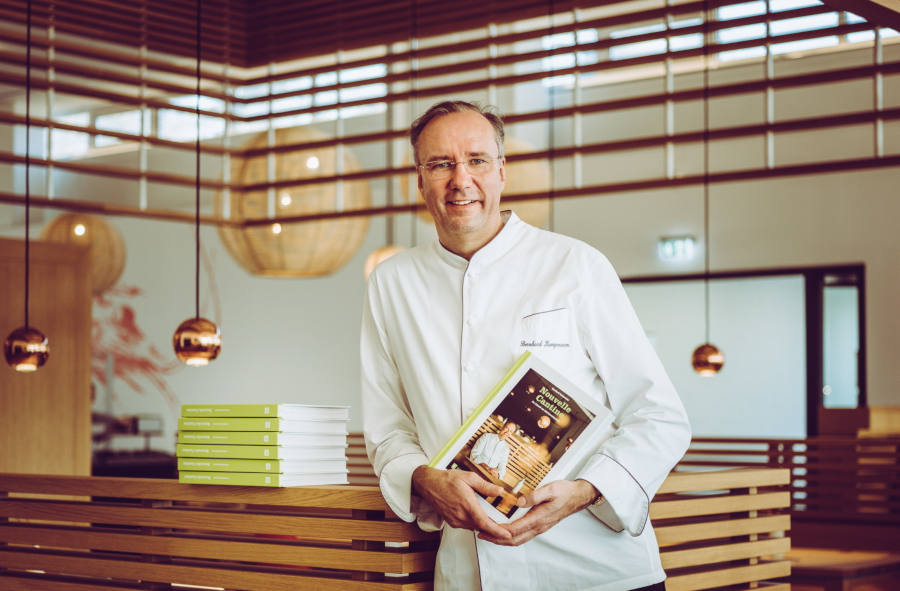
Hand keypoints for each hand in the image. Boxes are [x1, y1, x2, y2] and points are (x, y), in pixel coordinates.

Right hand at [411, 465, 511, 540]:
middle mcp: (461, 516)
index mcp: (467, 505)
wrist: (429, 484)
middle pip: (482, 527)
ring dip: (484, 525)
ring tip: (492, 519)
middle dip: (494, 528)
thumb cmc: (447, 479)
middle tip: (504, 525)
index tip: (507, 534)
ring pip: (475, 527)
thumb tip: (500, 491)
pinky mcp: (452, 522)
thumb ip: (485, 486)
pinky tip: (477, 514)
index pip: (485, 523)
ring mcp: (455, 521)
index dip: (497, 531)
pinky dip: (475, 523)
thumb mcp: (469, 477)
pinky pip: (467, 525)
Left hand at [478, 478, 597, 545]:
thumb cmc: (564, 492)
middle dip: (497, 539)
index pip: (516, 529)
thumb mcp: (550, 489)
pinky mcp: (540, 526)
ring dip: (503, 539)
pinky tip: (505, 531)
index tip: (487, 528)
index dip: (500, 531)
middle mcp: (539, 526)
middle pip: (515, 539)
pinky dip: (511, 536)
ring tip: (489, 534)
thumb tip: (519, 502)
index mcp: (539, 518)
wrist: (578, 496)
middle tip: (482, 535)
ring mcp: (540, 527)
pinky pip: (524, 535)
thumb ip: (535, 495)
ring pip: (519, 539)